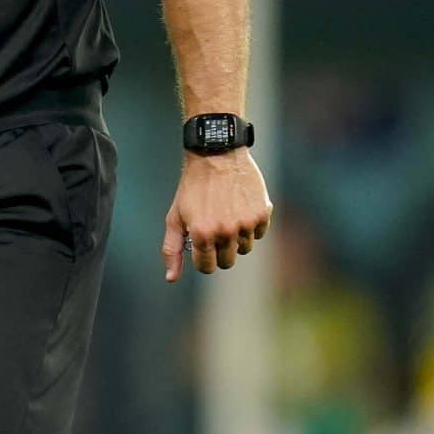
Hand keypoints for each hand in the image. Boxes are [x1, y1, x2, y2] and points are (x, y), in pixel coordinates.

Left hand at [164, 149, 272, 281]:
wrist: (217, 155)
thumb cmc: (192, 187)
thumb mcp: (175, 217)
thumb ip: (172, 249)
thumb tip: (171, 278)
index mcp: (202, 234)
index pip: (207, 267)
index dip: (203, 259)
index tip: (202, 247)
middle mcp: (225, 231)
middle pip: (227, 262)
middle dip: (219, 251)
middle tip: (214, 229)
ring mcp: (245, 223)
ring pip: (245, 248)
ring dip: (236, 238)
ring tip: (227, 214)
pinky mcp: (262, 213)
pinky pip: (260, 233)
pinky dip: (252, 225)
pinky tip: (241, 208)